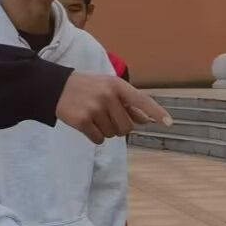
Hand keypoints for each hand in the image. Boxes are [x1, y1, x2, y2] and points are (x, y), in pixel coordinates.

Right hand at [55, 72, 171, 143]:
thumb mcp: (109, 88)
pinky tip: (87, 125)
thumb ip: (127, 103)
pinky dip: (95, 136)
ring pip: (113, 134)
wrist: (57, 87)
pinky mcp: (82, 121)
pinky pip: (99, 139)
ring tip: (95, 118)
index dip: (156, 112)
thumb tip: (146, 120)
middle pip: (127, 127)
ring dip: (106, 131)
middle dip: (119, 127)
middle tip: (107, 118)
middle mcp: (108, 96)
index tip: (168, 123)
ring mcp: (94, 108)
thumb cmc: (88, 88)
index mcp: (117, 85)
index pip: (141, 100)